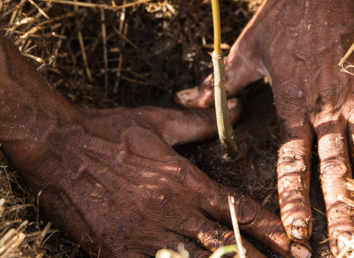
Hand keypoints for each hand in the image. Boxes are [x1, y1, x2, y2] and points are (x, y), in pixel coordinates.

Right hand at [0, 99, 309, 257]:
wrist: (60, 145)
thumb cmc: (108, 130)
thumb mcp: (157, 121)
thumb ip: (198, 123)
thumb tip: (238, 109)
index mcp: (186, 180)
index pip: (237, 208)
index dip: (268, 228)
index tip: (293, 242)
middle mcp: (174, 209)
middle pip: (226, 242)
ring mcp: (148, 232)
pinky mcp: (119, 248)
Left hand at [175, 0, 353, 253]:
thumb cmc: (281, 16)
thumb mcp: (244, 51)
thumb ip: (220, 83)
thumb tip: (186, 98)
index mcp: (292, 105)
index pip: (292, 162)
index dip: (292, 198)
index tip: (296, 229)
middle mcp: (327, 110)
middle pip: (332, 170)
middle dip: (335, 210)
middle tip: (339, 245)